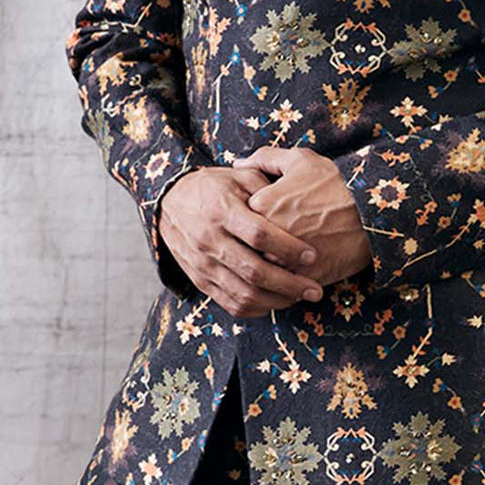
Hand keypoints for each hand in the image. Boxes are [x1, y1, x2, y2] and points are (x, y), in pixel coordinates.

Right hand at [158, 164, 326, 319]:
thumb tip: (298, 204)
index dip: (288, 248)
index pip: (259, 235)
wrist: (169, 202)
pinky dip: (256, 308)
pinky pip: (230, 303)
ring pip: (243, 294)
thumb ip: (267, 188)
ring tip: (299, 297)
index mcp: (221, 210)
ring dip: (276, 300)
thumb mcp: (238, 176)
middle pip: (254, 271)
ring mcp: (203, 264)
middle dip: (289, 284)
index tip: (312, 255)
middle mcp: (209, 240)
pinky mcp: (200, 280)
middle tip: (315, 290)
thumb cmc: (213, 187)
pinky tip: (276, 302)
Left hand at [233, 145, 372, 288]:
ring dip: (267, 271)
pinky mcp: (302, 278)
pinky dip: (284, 287)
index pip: (241, 219)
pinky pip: (283, 289)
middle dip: (255, 248)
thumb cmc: (337, 182)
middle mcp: (268, 234)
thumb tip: (239, 164)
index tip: (266, 218)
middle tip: (271, 243)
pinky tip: (293, 278)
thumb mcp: (301, 160)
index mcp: (262, 204)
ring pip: (262, 272)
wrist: (374, 211)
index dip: (252, 219)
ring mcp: (284, 259)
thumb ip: (265, 158)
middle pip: (248, 248)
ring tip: (280, 264)